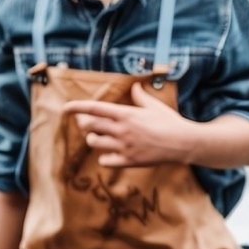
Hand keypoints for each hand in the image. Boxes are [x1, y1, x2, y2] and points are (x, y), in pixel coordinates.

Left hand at [65, 82, 189, 167]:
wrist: (184, 143)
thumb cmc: (170, 122)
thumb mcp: (154, 106)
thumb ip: (140, 96)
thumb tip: (135, 86)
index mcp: (125, 114)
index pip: (94, 108)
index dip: (77, 107)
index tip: (65, 108)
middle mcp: (121, 130)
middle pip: (90, 125)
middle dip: (84, 123)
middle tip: (87, 123)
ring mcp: (124, 146)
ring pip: (94, 143)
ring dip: (92, 139)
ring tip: (98, 138)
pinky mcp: (129, 161)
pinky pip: (105, 161)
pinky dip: (104, 158)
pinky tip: (110, 154)